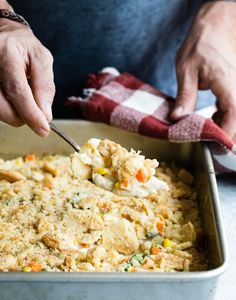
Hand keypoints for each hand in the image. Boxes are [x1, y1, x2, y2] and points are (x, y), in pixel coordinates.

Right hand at [0, 18, 54, 135]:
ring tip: (21, 96)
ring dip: (14, 113)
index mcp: (5, 53)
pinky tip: (11, 96)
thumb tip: (45, 115)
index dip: (31, 114)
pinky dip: (7, 108)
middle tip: (34, 109)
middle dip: (23, 117)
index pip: (18, 91)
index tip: (43, 129)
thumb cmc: (24, 47)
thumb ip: (45, 86)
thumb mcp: (42, 59)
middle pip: (3, 107)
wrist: (2, 35)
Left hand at [171, 2, 235, 141]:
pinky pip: (233, 110)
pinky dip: (224, 119)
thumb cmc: (200, 44)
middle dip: (225, 137)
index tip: (213, 147)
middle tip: (208, 147)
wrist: (215, 27)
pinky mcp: (234, 90)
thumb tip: (177, 119)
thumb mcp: (186, 70)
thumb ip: (184, 96)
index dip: (225, 134)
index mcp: (228, 84)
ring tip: (206, 133)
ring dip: (224, 128)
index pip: (233, 116)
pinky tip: (210, 120)